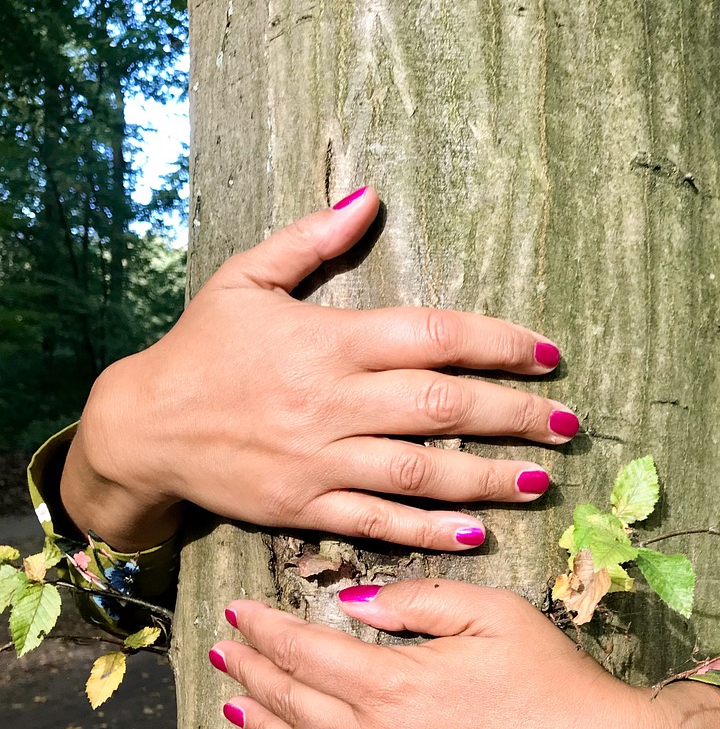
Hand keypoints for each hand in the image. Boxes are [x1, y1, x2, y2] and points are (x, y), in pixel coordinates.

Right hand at [62, 188, 577, 550]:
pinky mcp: (304, 508)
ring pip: (421, 471)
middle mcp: (332, 401)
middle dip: (515, 415)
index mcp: (328, 340)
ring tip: (542, 480)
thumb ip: (311, 240)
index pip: (432, 336)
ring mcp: (319, 460)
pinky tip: (476, 531)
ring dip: (489, 478)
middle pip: (442, 405)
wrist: (142, 427)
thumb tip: (370, 197)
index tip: (548, 354)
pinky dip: (429, 529)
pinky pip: (377, 522)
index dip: (498, 343)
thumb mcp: (245, 278)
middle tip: (569, 424)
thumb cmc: (201, 349)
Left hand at [208, 581, 719, 728]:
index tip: (236, 614)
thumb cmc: (553, 679)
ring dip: (267, 727)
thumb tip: (350, 604)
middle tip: (224, 654)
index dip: (263, 630)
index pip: (302, 652)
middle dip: (253, 673)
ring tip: (239, 706)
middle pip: (294, 703)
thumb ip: (413, 600)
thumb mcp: (491, 611)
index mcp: (390, 684)